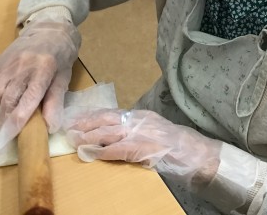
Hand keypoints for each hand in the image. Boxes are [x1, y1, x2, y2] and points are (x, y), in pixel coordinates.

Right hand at [0, 18, 79, 146]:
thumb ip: (55, 103)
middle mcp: (23, 64)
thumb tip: (49, 127)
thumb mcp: (63, 79)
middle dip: (5, 118)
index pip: (28, 99)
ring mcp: (8, 61)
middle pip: (8, 98)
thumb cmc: (60, 58)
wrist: (49, 31)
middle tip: (9, 128)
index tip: (9, 137)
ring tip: (4, 114)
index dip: (16, 121)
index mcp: (44, 69)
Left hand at [65, 109, 221, 189]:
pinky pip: (118, 149)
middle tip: (70, 128)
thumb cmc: (178, 146)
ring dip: (89, 137)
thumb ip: (137, 130)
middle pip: (107, 119)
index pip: (112, 112)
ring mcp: (141, 133)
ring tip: (74, 140)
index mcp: (141, 115)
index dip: (93, 116)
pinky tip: (90, 154)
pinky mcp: (143, 147)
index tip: (78, 119)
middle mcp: (139, 120)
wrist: (196, 153)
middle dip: (87, 124)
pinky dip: (102, 151)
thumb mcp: (155, 131)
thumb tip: (115, 136)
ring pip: (109, 132)